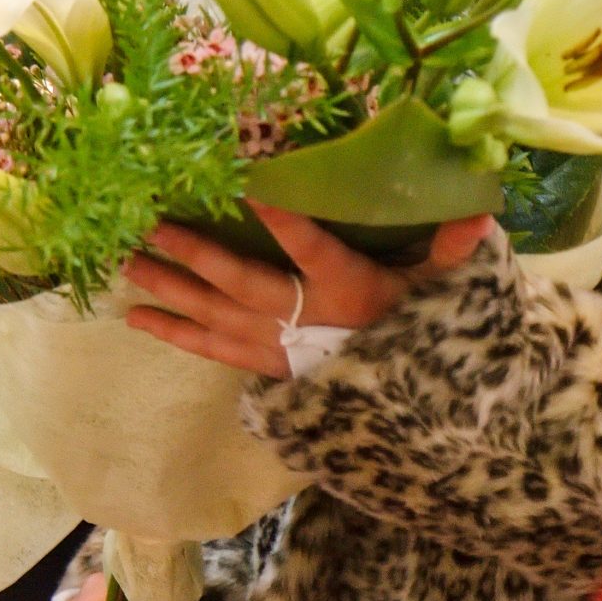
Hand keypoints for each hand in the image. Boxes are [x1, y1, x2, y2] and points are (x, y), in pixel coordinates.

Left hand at [121, 205, 496, 378]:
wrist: (413, 410)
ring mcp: (276, 347)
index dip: (284, 222)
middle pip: (240, 282)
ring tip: (123, 258)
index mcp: (349, 291)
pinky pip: (209, 349)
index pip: (314, 251)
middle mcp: (305, 319)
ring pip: (213, 313)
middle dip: (194, 251)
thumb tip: (478, 208)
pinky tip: (133, 316)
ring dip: (167, 285)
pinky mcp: (262, 367)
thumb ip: (454, 249)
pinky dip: (173, 332)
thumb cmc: (421, 329)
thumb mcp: (443, 290)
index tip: (251, 190)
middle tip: (149, 220)